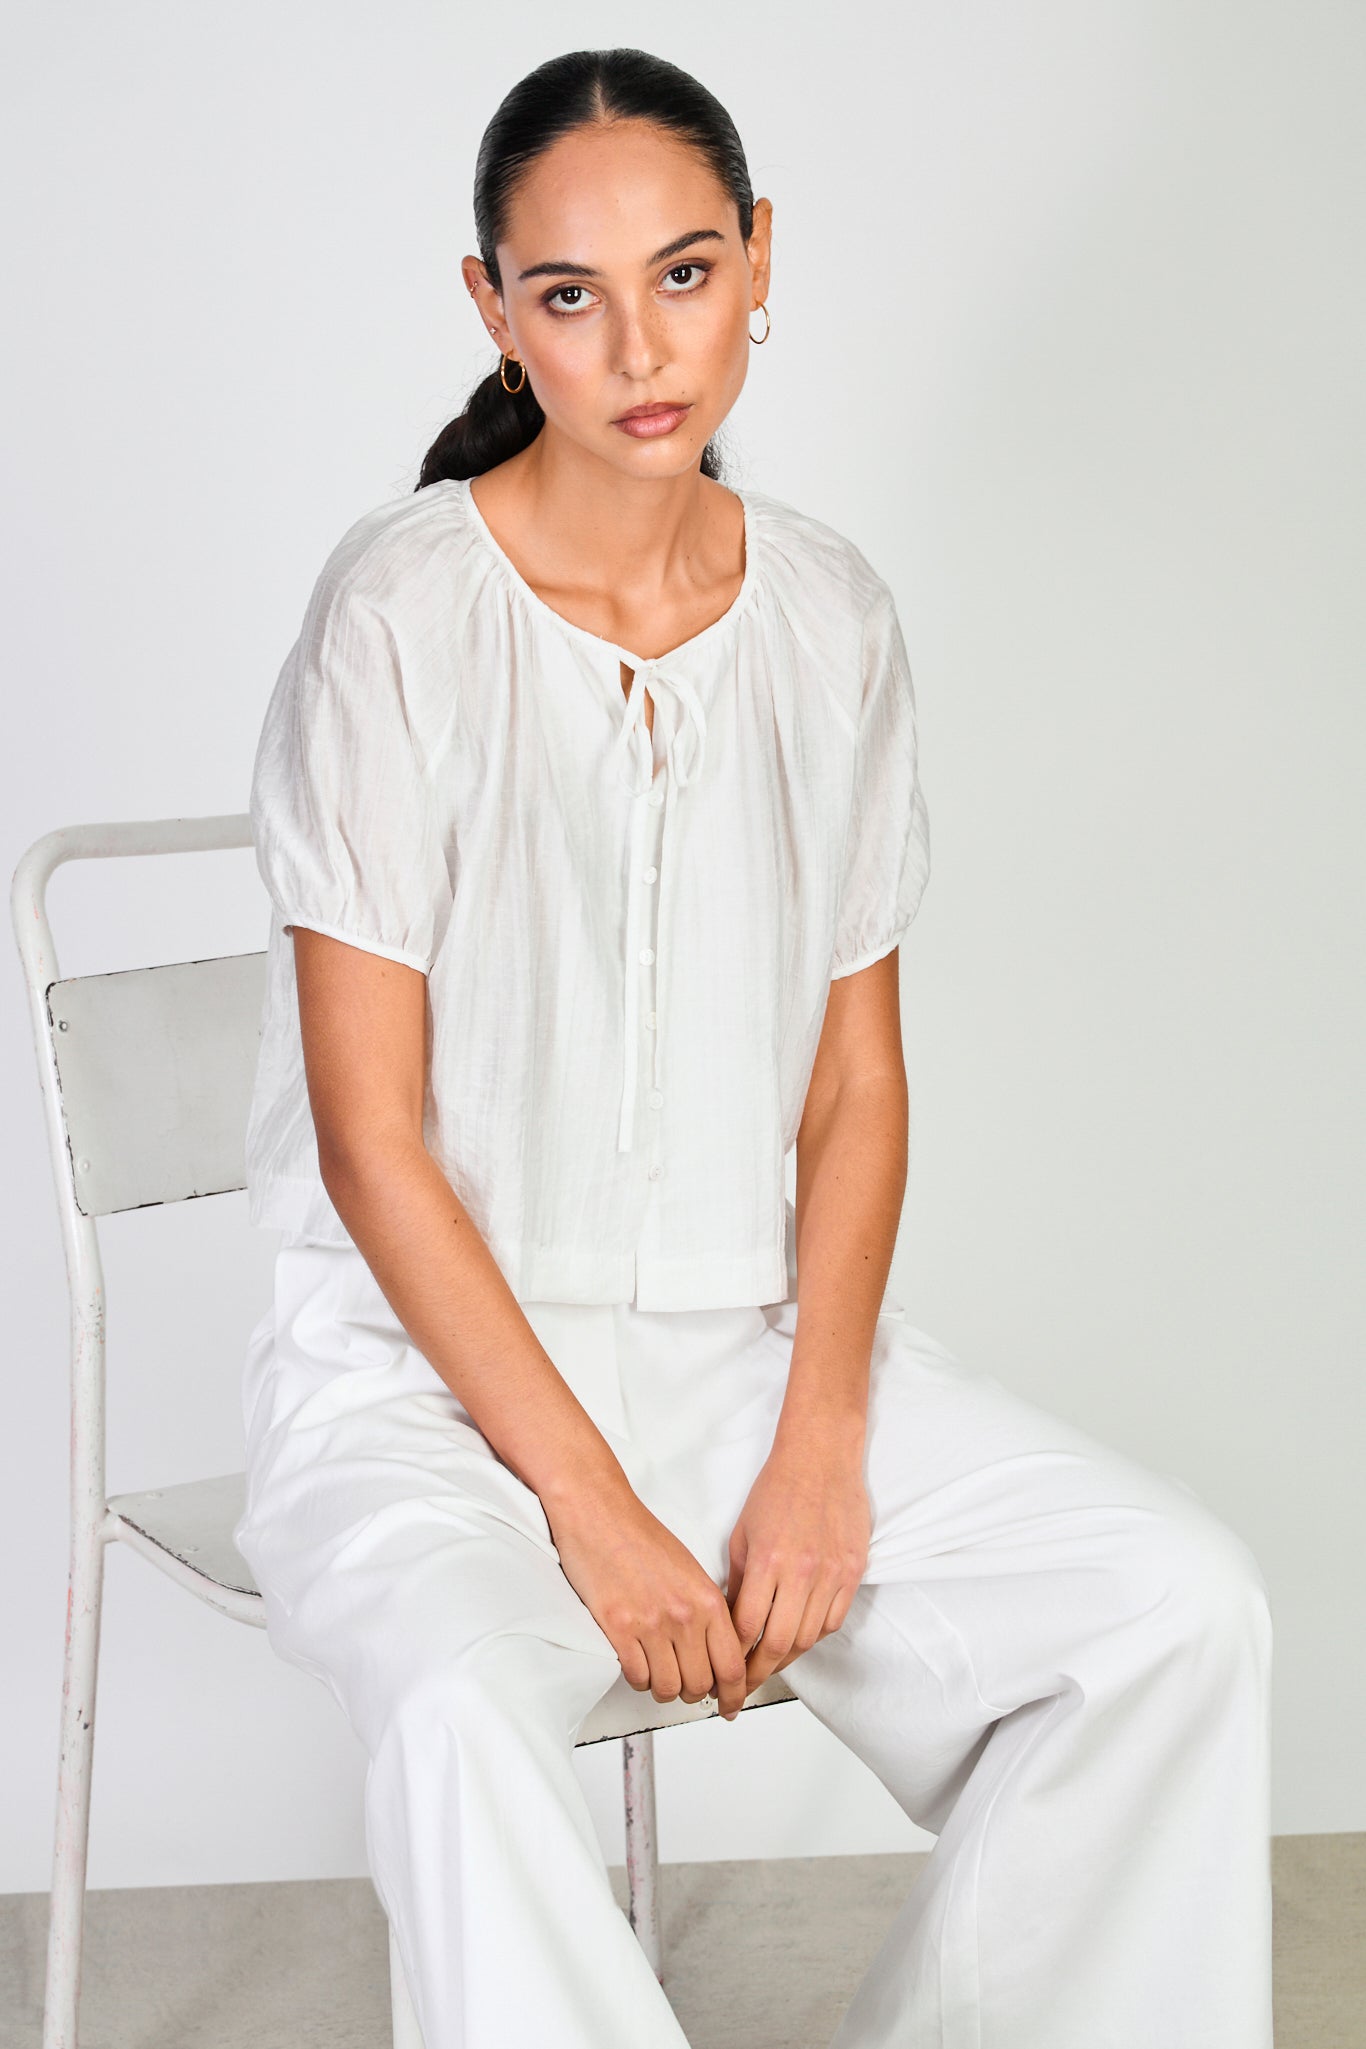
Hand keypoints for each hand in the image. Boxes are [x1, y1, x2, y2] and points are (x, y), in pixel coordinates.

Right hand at [545, 1480, 750, 1718]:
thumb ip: (707, 1611)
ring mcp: (651, 1624)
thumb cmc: (640, 1537)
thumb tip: (717, 1651)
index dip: (735, 1695)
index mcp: (707, 1599)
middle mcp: (684, 1615)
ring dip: (664, 1688)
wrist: (600, 1514)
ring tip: (659, 1674)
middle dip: (696, 1694)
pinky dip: (639, 1679)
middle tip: (688, 1688)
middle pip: (701, 1685)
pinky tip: (637, 1664)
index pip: (733, 1666)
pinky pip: (637, 1677)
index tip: (730, 1706)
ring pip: (668, 1687)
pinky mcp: (618, 1629)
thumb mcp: (690, 1571)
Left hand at [725, 1438, 870, 1699]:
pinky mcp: (853, 1571)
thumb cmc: (777, 1490)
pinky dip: (813, 1635)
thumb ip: (738, 1582)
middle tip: (742, 1687)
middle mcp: (802, 1572)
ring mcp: (832, 1574)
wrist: (821, 1458)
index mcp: (768, 1561)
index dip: (734, 1658)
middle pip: (779, 1644)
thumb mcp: (742, 1534)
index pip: (748, 1629)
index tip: (724, 1671)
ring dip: (786, 1659)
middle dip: (757, 1673)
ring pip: (808, 1638)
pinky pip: (833, 1620)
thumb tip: (731, 1623)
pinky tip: (798, 1638)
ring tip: (768, 1667)